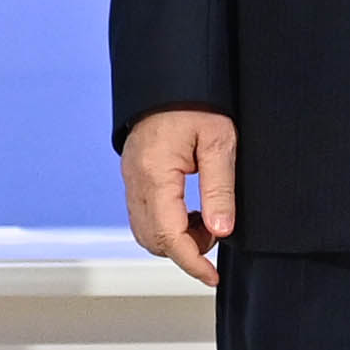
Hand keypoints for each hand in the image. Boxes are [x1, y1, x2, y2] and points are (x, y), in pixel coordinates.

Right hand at [122, 108, 239, 283]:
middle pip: (152, 240)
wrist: (172, 73)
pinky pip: (143, 213)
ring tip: (204, 220)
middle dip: (184, 251)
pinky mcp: (133, 174)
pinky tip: (189, 210)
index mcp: (154, 174)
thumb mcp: (219, 143)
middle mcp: (135, 179)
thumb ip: (219, 190)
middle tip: (216, 235)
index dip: (192, 262)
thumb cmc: (197, 101)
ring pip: (144, 230)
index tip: (212, 276)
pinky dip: (165, 223)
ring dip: (174, 238)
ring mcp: (130, 177)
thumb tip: (220, 232)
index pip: (168, 237)